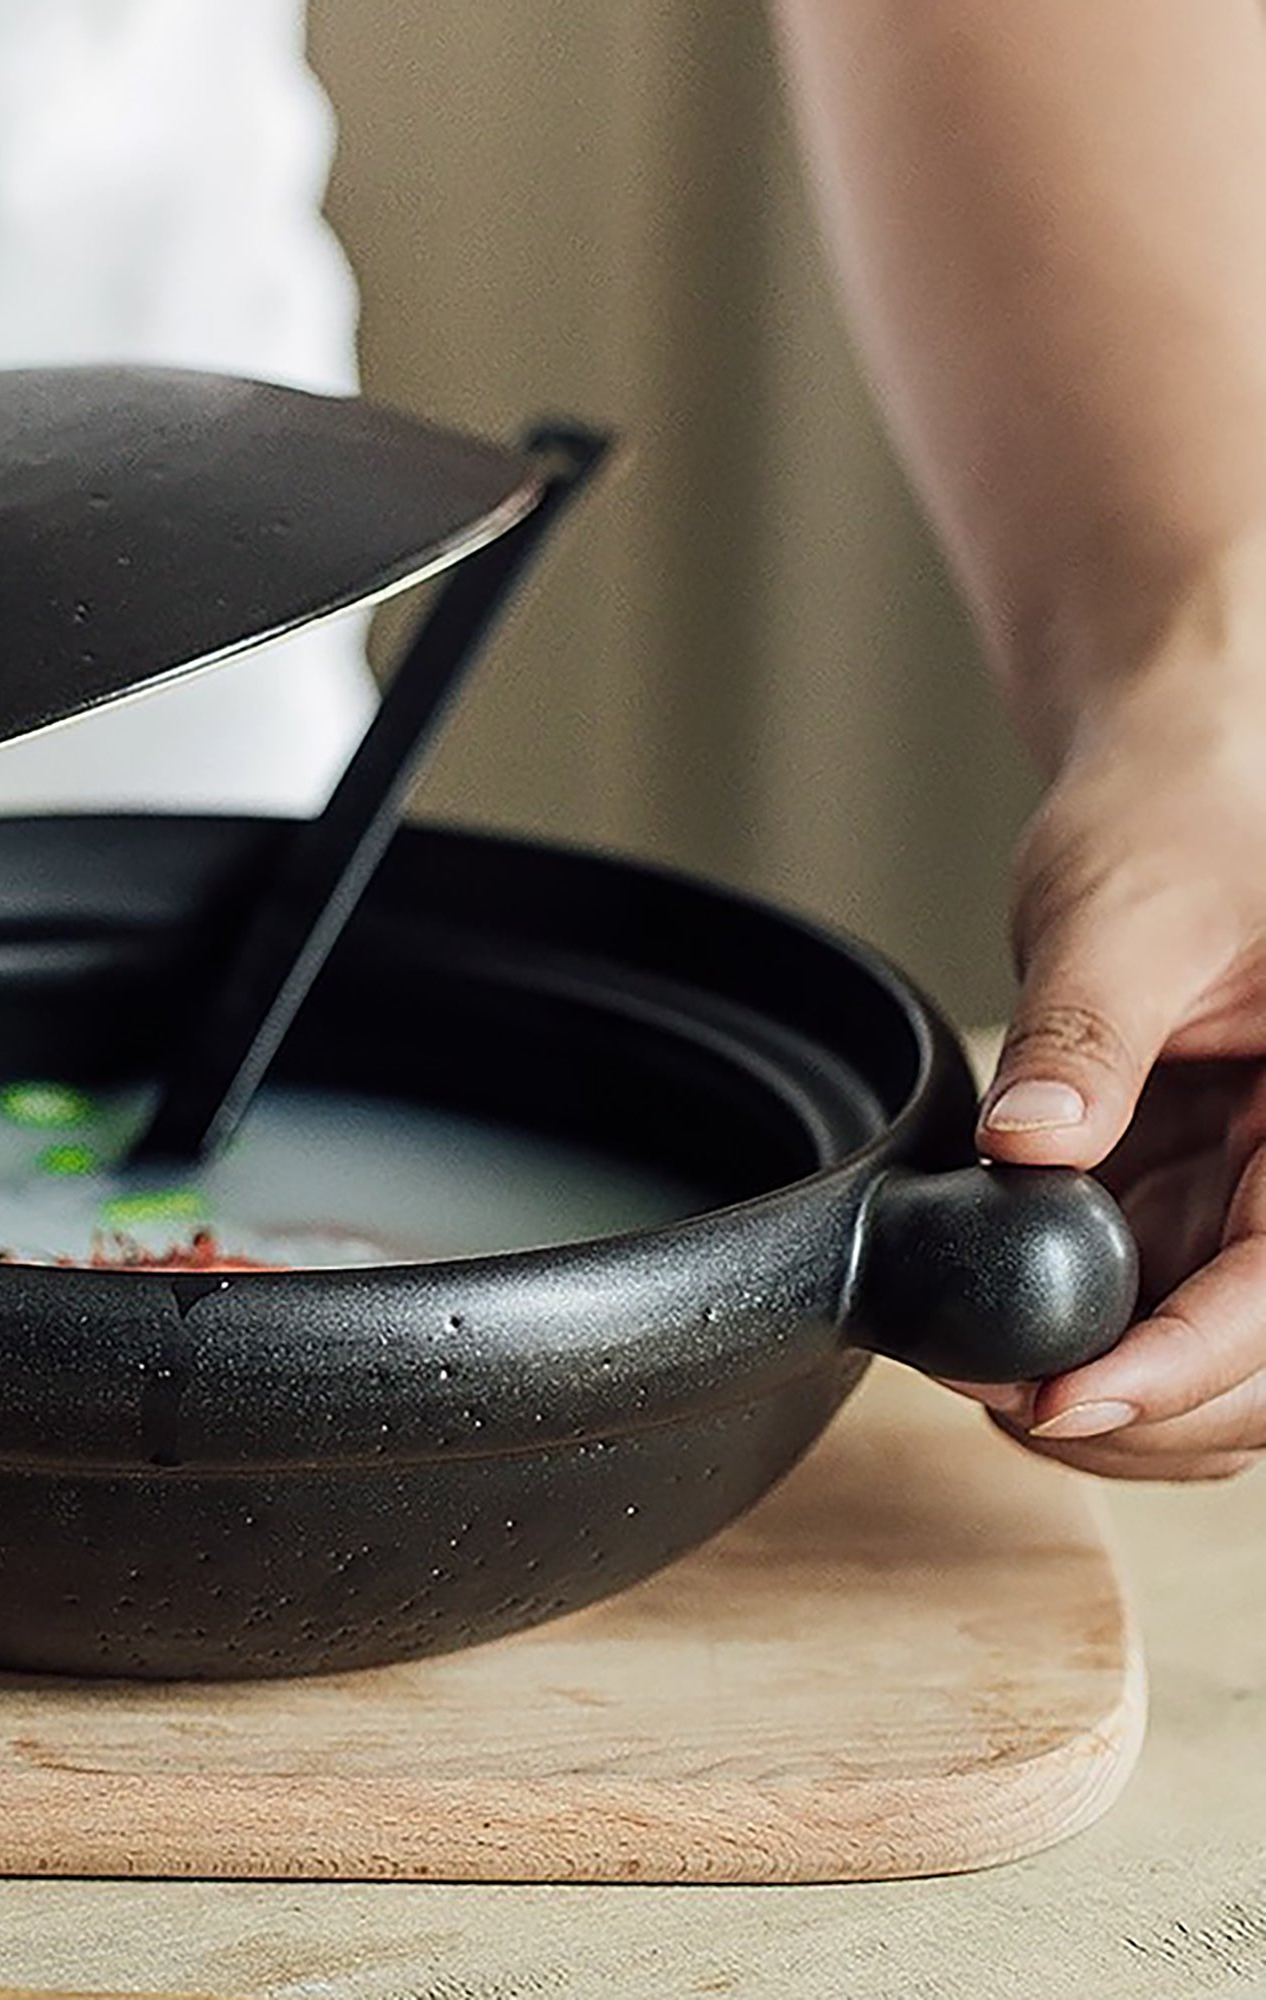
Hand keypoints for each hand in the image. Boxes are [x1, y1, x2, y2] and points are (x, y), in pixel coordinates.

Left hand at [958, 621, 1265, 1478]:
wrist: (1169, 786)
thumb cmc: (1180, 821)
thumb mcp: (1125, 918)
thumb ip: (1082, 1040)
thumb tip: (1029, 1146)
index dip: (1183, 1368)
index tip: (1064, 1401)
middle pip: (1264, 1362)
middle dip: (1139, 1405)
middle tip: (1001, 1401)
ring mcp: (1263, 1192)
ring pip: (1217, 1360)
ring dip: (1114, 1397)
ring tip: (989, 1381)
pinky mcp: (1204, 1193)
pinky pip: (1162, 1304)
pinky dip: (1092, 1340)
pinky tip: (1007, 1337)